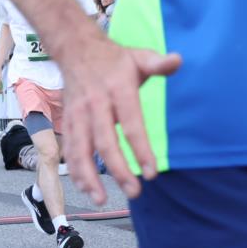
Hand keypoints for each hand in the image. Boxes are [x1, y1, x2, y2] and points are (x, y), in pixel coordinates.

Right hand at [61, 40, 181, 204]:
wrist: (75, 49)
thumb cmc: (113, 59)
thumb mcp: (138, 56)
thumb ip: (158, 63)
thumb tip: (177, 60)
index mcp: (118, 90)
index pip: (130, 123)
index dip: (140, 149)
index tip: (151, 172)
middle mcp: (95, 104)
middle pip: (105, 142)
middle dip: (118, 170)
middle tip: (133, 192)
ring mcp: (79, 114)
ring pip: (81, 149)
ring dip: (89, 176)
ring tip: (101, 199)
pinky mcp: (69, 121)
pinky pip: (70, 149)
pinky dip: (75, 169)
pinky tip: (86, 187)